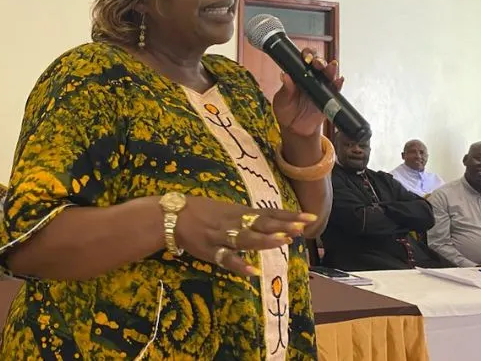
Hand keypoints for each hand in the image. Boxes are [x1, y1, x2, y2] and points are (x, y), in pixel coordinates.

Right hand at [175, 196, 316, 276]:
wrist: (171, 216)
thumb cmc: (199, 211)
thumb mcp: (225, 209)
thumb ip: (245, 216)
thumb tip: (269, 221)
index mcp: (238, 211)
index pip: (268, 212)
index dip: (288, 215)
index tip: (309, 217)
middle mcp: (233, 222)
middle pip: (261, 223)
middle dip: (282, 225)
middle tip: (302, 227)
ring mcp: (222, 237)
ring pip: (245, 238)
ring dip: (264, 240)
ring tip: (283, 240)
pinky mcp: (211, 251)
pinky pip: (227, 259)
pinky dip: (240, 265)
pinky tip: (253, 272)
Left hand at [271, 49, 342, 136]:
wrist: (294, 128)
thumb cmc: (286, 110)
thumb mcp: (282, 100)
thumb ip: (285, 89)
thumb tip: (284, 76)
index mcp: (299, 75)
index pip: (304, 59)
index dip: (307, 54)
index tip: (305, 57)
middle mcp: (312, 78)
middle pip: (319, 64)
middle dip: (319, 61)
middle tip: (317, 63)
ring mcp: (321, 87)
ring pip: (329, 75)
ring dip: (331, 69)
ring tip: (332, 66)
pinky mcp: (328, 98)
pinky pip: (335, 90)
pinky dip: (338, 85)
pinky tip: (339, 81)